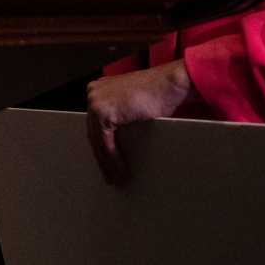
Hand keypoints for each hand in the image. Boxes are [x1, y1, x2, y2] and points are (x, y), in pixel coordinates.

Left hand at [85, 59, 192, 183]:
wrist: (170, 85)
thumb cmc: (159, 93)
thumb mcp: (132, 105)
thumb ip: (120, 114)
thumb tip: (117, 139)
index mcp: (99, 89)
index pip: (95, 124)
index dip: (100, 146)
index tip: (106, 163)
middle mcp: (93, 93)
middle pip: (94, 133)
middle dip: (102, 158)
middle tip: (109, 176)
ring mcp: (96, 101)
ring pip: (98, 140)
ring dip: (108, 163)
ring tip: (117, 178)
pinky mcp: (103, 111)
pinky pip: (105, 142)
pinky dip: (113, 158)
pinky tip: (121, 170)